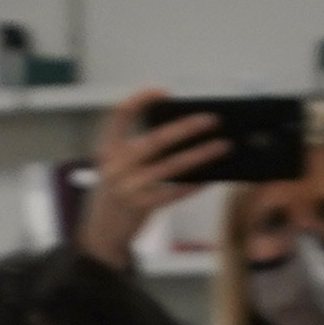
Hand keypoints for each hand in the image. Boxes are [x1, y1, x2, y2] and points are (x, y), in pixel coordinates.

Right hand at [73, 91, 231, 265]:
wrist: (100, 233)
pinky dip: (194, 184)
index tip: (163, 91)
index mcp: (107, 149)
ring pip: (172, 166)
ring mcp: (129, 187)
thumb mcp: (114, 167)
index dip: (140, 100)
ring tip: (223, 146)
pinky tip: (211, 177)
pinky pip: (174, 192)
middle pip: (155, 140)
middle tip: (212, 118)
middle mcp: (116, 166)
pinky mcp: (141, 207)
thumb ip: (136, 151)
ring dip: (201, 154)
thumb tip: (181, 134)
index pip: (120, 115)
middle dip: (187, 127)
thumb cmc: (115, 193)